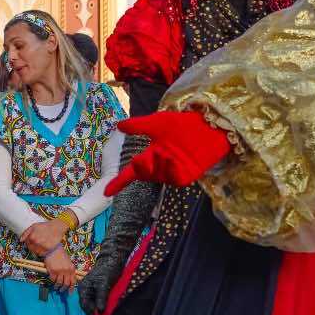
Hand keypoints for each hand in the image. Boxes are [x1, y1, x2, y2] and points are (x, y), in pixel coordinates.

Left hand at [21, 218, 68, 256]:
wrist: (57, 226)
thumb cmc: (45, 226)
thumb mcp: (34, 226)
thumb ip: (26, 233)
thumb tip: (21, 240)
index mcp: (32, 237)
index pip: (27, 244)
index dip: (30, 242)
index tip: (35, 239)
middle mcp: (37, 242)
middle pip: (31, 248)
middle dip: (34, 246)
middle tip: (39, 241)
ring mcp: (42, 246)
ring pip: (36, 252)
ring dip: (38, 249)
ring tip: (43, 243)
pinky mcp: (48, 249)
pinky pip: (42, 253)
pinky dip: (43, 251)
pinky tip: (45, 246)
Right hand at [43, 247, 76, 291]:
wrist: (53, 249)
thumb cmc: (61, 255)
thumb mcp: (68, 262)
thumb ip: (69, 270)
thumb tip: (68, 280)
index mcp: (72, 268)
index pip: (73, 281)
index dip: (71, 288)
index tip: (70, 293)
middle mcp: (66, 271)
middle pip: (66, 284)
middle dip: (64, 289)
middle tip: (61, 290)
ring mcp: (59, 271)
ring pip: (59, 283)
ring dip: (57, 286)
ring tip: (56, 287)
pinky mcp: (52, 272)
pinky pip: (53, 280)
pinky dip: (52, 281)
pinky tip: (52, 280)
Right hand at [79, 247, 127, 314]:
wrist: (113, 260)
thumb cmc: (108, 270)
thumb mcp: (105, 284)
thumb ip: (101, 297)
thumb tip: (99, 310)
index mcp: (83, 288)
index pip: (84, 304)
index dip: (91, 312)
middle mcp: (85, 290)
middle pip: (87, 305)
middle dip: (94, 310)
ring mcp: (90, 290)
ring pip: (92, 303)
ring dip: (98, 307)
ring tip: (106, 311)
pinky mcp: (97, 290)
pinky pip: (97, 300)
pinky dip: (101, 303)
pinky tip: (107, 305)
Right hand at [104, 111, 231, 194]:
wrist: (208, 125)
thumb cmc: (183, 124)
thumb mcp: (157, 122)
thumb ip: (138, 126)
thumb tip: (118, 125)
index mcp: (152, 155)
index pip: (132, 172)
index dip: (119, 182)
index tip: (106, 191)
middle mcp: (161, 166)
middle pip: (144, 174)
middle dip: (141, 167)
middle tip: (142, 158)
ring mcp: (174, 172)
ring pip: (158, 176)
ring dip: (158, 165)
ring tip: (167, 152)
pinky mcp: (187, 176)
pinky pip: (174, 179)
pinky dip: (171, 171)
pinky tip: (174, 160)